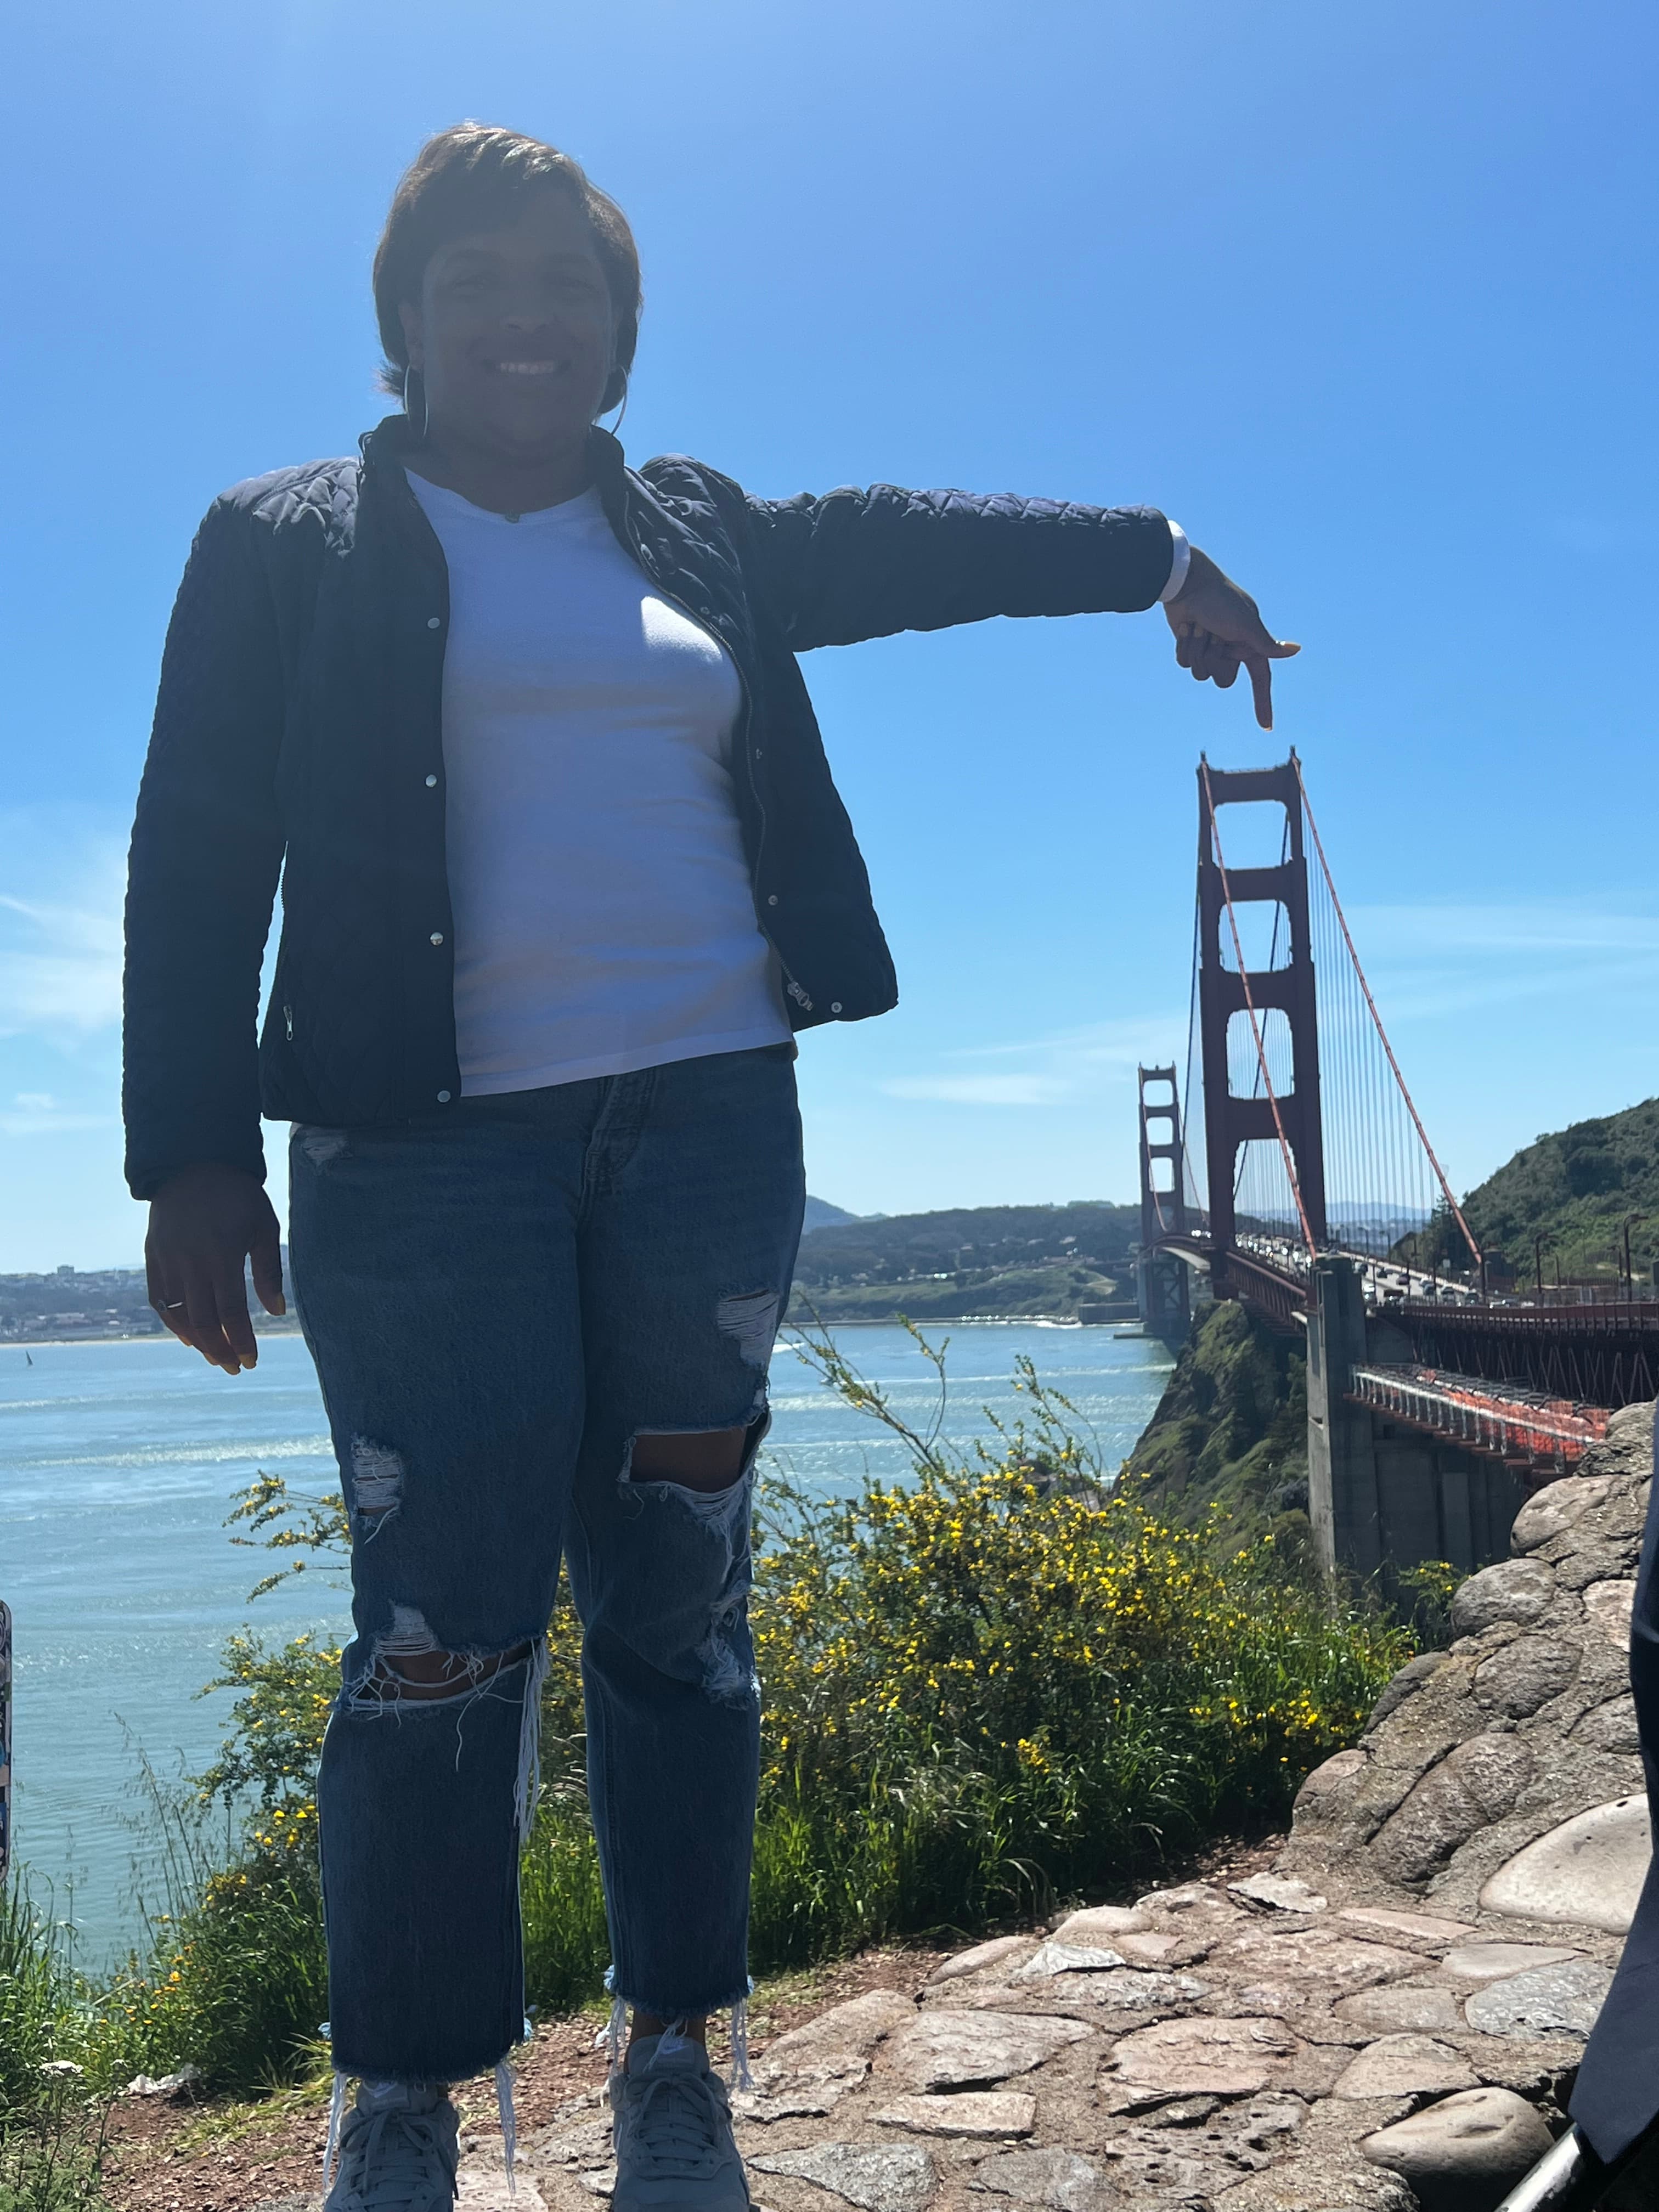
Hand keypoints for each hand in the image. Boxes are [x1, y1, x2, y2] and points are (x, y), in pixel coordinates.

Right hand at [146, 1162, 284, 1374]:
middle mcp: (190, 1265)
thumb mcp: (263, 1227)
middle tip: (234, 1367)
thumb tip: (276, 1312)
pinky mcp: (153, 1257)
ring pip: (177, 1315)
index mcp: (221, 1258)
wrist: (193, 1165)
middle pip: (203, 1322)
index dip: (241, 1342)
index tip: (251, 1361)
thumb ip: (269, 1271)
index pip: (230, 1314)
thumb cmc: (237, 1196)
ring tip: (214, 1356)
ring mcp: (167, 1262)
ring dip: (196, 1340)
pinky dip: (171, 1321)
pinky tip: (188, 1335)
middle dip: (220, 1350)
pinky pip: (158, 1299)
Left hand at [1164, 546, 1299, 729]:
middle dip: (1216, 659)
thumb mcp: (1246, 624)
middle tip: (1214, 634)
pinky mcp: (1190, 646)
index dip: (1263, 703)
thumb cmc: (1219, 600)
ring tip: (1198, 626)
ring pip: (1200, 673)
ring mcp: (1209, 648)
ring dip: (1198, 650)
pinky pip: (1185, 663)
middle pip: (1223, 679)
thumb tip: (1296, 650)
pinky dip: (1184, 646)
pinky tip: (1186, 626)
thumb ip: (1266, 644)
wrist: (1186, 583)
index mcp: (1249, 643)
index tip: (1266, 727)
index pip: (1261, 679)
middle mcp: (1231, 648)